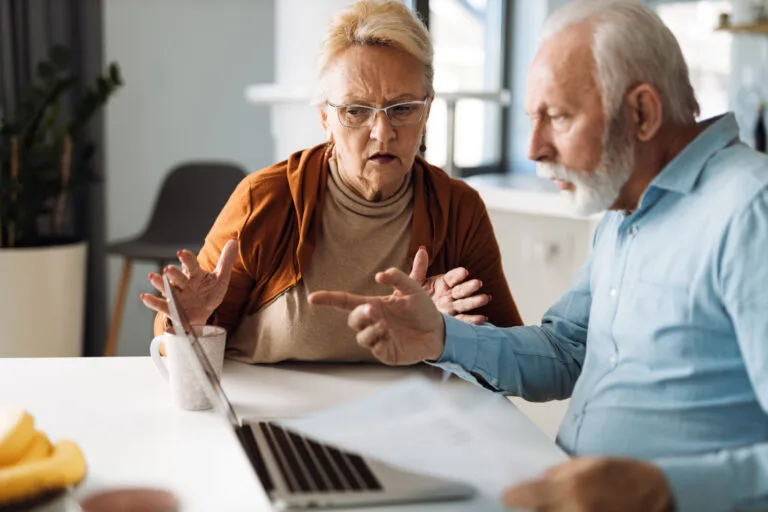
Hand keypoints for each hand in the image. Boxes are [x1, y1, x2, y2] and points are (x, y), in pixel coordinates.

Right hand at [141, 239, 238, 324]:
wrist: (203, 314)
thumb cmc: (210, 293)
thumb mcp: (221, 279)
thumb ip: (226, 261)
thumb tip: (234, 241)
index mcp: (195, 274)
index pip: (191, 265)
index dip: (186, 259)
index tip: (181, 253)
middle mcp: (183, 283)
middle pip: (178, 277)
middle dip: (173, 273)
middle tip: (168, 269)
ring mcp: (176, 296)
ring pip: (167, 289)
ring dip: (160, 284)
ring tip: (153, 277)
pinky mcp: (172, 310)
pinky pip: (161, 306)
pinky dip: (152, 302)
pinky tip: (144, 297)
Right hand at [308, 268, 445, 364]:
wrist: (440, 330)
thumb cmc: (423, 309)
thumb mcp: (413, 287)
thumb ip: (398, 277)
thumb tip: (379, 275)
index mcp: (375, 305)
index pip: (346, 302)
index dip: (329, 299)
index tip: (313, 298)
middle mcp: (373, 322)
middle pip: (352, 320)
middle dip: (359, 315)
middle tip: (373, 310)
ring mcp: (379, 338)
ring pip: (361, 337)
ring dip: (369, 329)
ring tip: (384, 324)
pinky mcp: (387, 353)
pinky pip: (375, 349)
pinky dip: (378, 341)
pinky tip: (389, 334)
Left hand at [410, 246, 489, 324]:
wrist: (410, 314)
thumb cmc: (412, 295)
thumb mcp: (415, 281)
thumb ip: (419, 267)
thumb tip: (422, 249)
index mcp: (442, 283)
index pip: (452, 277)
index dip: (458, 274)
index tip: (464, 272)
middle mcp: (450, 294)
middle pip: (461, 290)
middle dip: (470, 287)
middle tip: (478, 283)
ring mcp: (452, 307)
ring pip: (465, 303)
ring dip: (476, 301)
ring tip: (486, 298)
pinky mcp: (452, 319)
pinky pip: (463, 320)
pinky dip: (473, 320)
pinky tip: (483, 319)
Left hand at [503, 457, 673, 511]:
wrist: (660, 496)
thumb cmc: (626, 477)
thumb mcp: (590, 463)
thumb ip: (561, 473)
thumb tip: (539, 481)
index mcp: (570, 489)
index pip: (525, 497)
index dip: (513, 496)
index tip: (508, 496)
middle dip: (532, 508)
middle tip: (529, 503)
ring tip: (554, 505)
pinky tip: (567, 508)